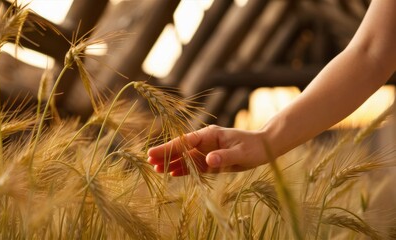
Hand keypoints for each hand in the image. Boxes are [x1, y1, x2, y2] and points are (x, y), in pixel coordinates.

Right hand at [147, 125, 270, 175]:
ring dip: (172, 162)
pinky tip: (172, 173)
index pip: (185, 141)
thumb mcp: (241, 153)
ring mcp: (207, 151)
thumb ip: (224, 157)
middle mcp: (206, 142)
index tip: (154, 152)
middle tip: (148, 161)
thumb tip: (208, 160)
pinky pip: (194, 165)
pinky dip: (183, 169)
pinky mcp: (210, 160)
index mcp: (210, 135)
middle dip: (165, 153)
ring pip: (185, 157)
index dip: (169, 147)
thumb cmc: (254, 147)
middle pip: (181, 148)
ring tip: (156, 169)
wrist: (264, 147)